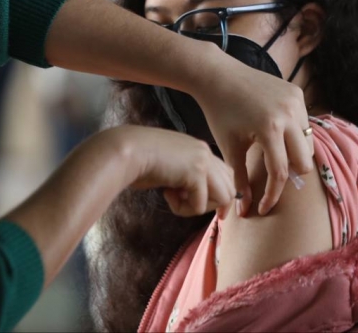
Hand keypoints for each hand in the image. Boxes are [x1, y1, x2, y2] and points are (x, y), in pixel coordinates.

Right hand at [107, 125, 235, 217]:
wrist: (127, 151)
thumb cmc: (139, 160)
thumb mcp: (170, 167)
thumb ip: (186, 176)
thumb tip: (196, 198)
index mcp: (198, 148)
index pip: (225, 174)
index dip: (219, 195)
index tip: (204, 207)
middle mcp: (205, 151)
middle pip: (230, 187)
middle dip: (212, 204)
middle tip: (188, 206)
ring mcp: (203, 160)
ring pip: (223, 197)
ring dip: (199, 207)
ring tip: (176, 200)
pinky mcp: (196, 172)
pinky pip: (200, 205)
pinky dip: (183, 209)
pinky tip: (167, 196)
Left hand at [190, 46, 313, 216]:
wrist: (219, 76)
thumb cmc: (220, 113)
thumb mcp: (229, 148)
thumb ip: (240, 180)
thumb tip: (245, 211)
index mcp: (269, 128)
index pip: (280, 173)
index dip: (273, 194)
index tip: (264, 207)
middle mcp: (288, 113)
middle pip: (304, 161)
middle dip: (289, 173)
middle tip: (271, 174)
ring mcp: (296, 101)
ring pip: (307, 143)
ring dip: (294, 153)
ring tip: (273, 152)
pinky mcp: (297, 93)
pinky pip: (304, 123)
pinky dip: (294, 133)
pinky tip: (276, 132)